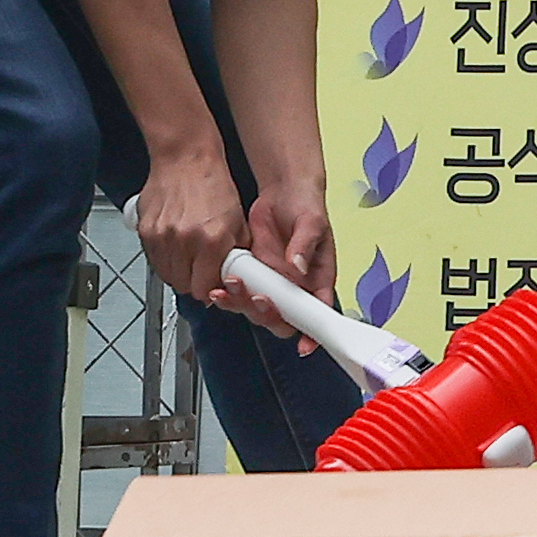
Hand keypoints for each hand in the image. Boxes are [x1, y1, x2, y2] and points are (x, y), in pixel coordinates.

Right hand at [134, 146, 251, 305]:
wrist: (186, 157)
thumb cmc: (213, 183)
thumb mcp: (238, 220)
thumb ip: (237, 252)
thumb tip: (235, 276)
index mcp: (212, 239)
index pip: (205, 288)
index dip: (211, 289)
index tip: (214, 285)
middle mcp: (185, 241)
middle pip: (184, 286)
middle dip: (195, 283)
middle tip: (201, 272)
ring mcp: (162, 237)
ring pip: (167, 276)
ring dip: (179, 272)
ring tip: (189, 258)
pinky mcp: (145, 231)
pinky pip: (153, 260)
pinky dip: (164, 260)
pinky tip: (175, 248)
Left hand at [233, 182, 336, 348]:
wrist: (282, 191)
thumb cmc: (306, 206)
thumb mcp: (312, 223)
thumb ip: (305, 246)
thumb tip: (297, 268)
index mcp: (316, 281)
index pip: (318, 314)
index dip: (312, 334)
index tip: (304, 345)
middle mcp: (294, 288)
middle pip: (283, 318)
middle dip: (267, 315)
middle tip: (259, 298)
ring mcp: (271, 283)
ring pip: (256, 310)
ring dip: (242, 305)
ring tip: (231, 288)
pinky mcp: (251, 275)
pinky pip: (238, 295)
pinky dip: (227, 295)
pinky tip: (218, 288)